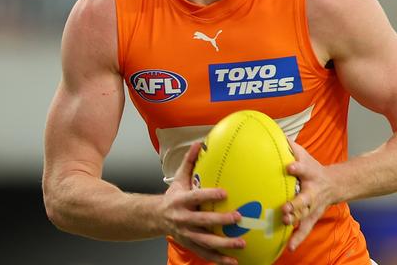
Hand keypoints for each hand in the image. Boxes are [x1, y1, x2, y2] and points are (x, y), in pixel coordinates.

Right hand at [160, 142, 245, 264]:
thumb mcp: (178, 179)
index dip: (209, 195)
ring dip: (224, 244)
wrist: (155, 218)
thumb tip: (199, 143)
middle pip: (203, 221)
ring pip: (206, 242)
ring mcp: (187, 234)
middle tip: (238, 218)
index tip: (224, 193)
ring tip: (241, 243)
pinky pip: (205, 254)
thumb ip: (189, 162)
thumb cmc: (173, 197)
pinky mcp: (190, 244)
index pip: (195, 197)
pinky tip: (234, 261)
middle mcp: (183, 219)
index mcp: (181, 201)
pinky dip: (219, 259)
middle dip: (220, 221)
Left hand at [282, 140, 334, 251]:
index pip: (304, 168)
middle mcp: (313, 191)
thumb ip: (289, 145)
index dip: (298, 167)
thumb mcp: (304, 154)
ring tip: (284, 223)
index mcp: (310, 174)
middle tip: (284, 208)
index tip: (290, 167)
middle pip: (304, 199)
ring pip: (304, 215)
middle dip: (295, 204)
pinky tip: (289, 247)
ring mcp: (313, 206)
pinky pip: (304, 229)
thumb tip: (272, 130)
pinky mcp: (311, 217)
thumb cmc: (313, 168)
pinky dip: (297, 238)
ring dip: (294, 220)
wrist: (335, 185)